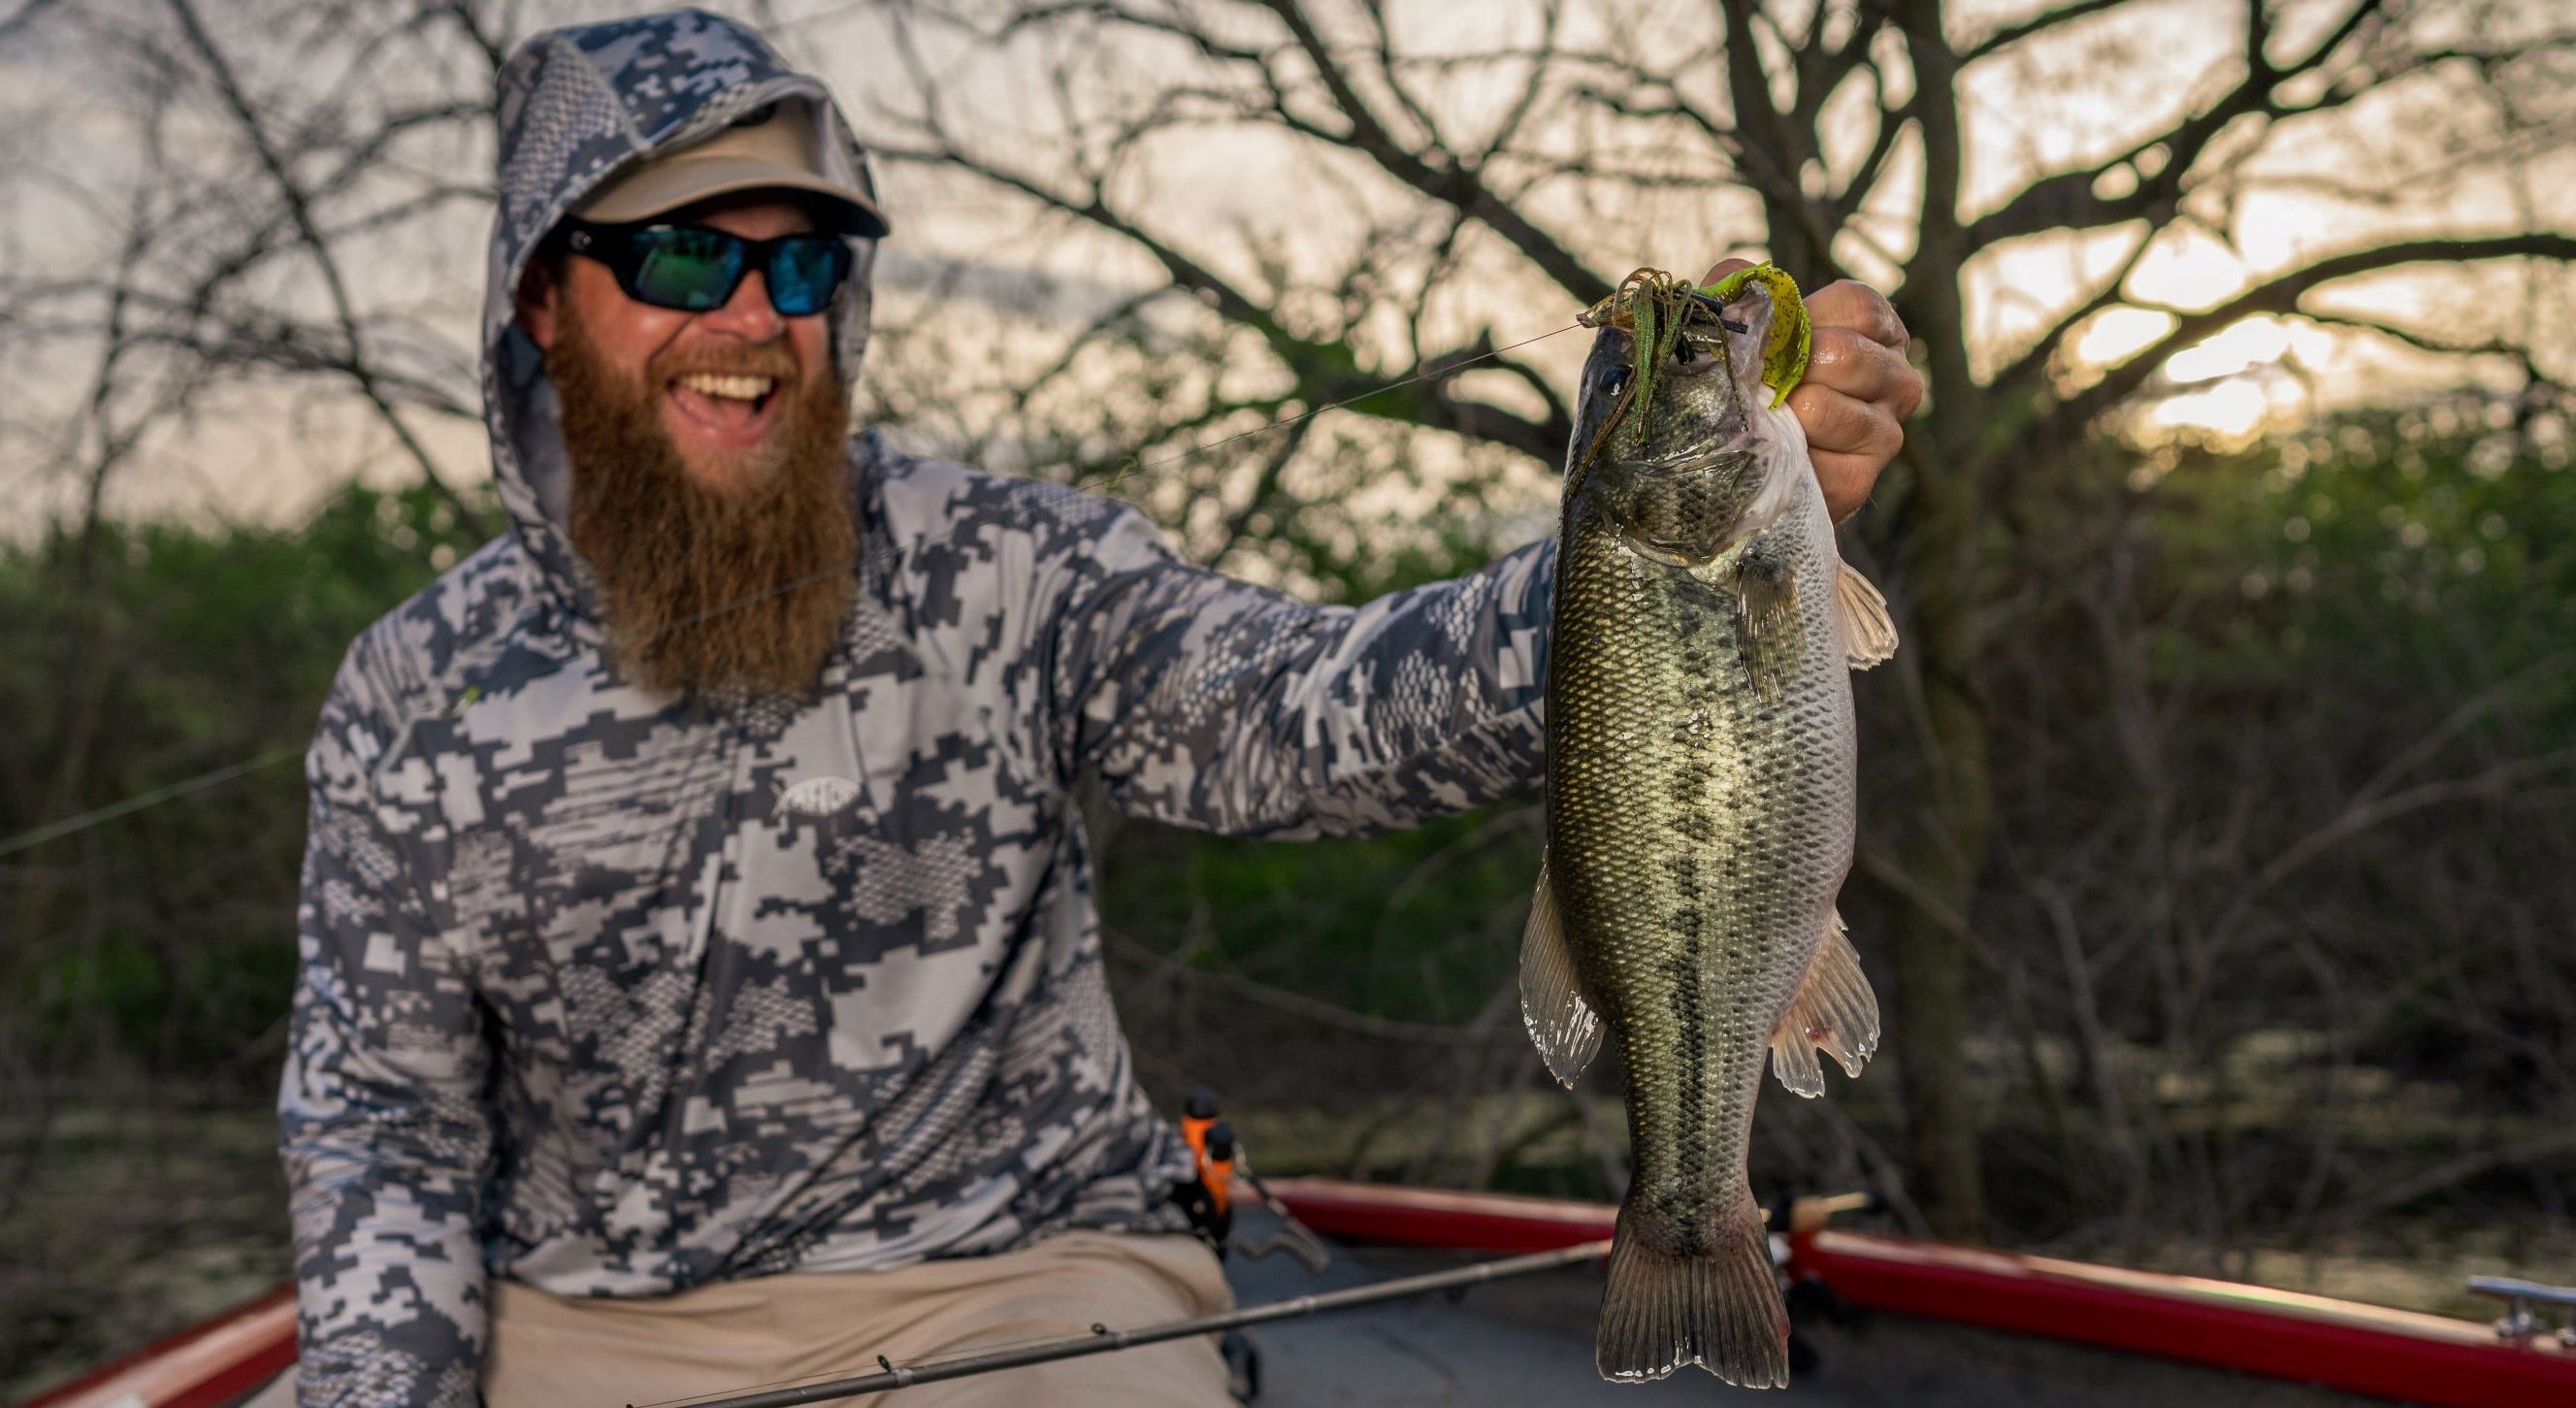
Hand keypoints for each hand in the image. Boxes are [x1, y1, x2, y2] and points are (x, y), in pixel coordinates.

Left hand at [1702, 259, 1920, 522]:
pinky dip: (1785, 458)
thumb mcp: (1743, 328)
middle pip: (1848, 353)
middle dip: (1789, 368)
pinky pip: (1822, 465)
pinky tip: (1773, 454)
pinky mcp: (1861, 480)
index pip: (1860, 307)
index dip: (1806, 319)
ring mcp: (1885, 432)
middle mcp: (1896, 378)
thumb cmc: (1750, 380)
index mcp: (1876, 332)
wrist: (1739, 462)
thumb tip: (1738, 275)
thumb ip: (1739, 292)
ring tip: (1762, 417)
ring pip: (1830, 409)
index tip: (1771, 340)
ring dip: (1781, 414)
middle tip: (1760, 383)